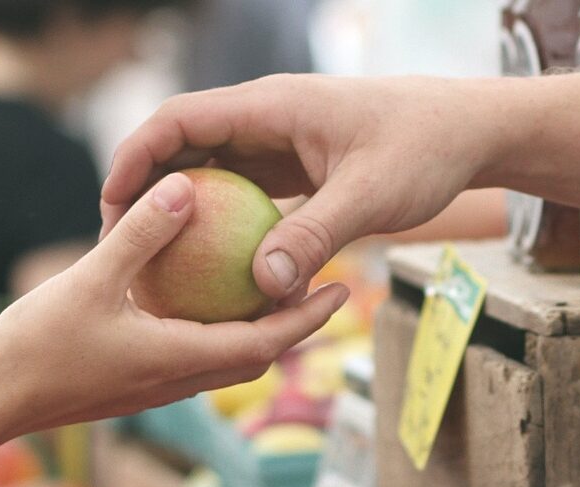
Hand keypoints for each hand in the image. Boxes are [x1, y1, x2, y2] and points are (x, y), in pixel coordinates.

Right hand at [0, 171, 349, 440]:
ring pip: (225, 360)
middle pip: (257, 355)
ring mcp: (156, 386)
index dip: (308, 317)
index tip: (342, 289)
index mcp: (180, 360)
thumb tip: (185, 187)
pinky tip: (203, 298)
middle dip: (296, 325)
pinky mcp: (134, 384)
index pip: (266, 343)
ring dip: (257, 330)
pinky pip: (192, 356)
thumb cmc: (36, 346)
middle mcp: (178, 381)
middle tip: (326, 286)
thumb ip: (141, 235)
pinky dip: (215, 331)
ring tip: (276, 289)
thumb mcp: (90, 279)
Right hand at [102, 75, 500, 300]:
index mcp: (271, 106)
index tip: (112, 206)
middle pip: (183, 145)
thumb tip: (263, 286)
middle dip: (145, 189)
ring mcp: (278, 143)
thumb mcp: (370, 197)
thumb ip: (315, 237)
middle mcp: (266, 119)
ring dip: (180, 211)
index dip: (136, 158)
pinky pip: (242, 194)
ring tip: (152, 263)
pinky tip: (210, 272)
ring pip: (210, 171)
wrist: (468, 132)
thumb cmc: (424, 151)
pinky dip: (220, 225)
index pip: (179, 120)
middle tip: (117, 245)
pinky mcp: (294, 168)